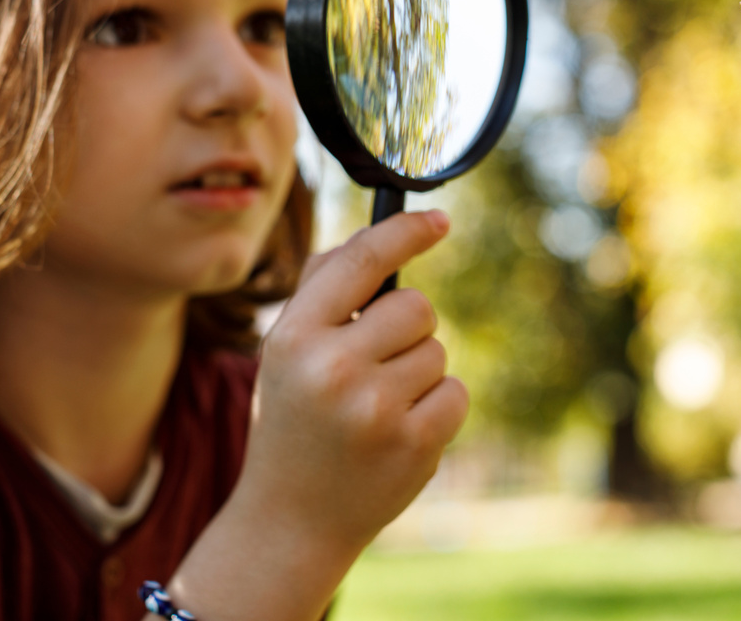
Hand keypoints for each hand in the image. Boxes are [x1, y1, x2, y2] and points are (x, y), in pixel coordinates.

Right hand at [237, 209, 468, 554]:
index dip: (406, 232)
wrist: (291, 520)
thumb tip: (380, 236)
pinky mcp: (413, 444)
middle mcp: (332, 368)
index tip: (439, 220)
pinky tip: (399, 433)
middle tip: (375, 365)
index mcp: (294, 336)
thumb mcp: (285, 351)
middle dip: (407, 330)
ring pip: (437, 352)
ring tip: (377, 408)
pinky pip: (455, 393)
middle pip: (416, 307)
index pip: (361, 262)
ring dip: (419, 373)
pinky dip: (438, 408)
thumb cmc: (293, 419)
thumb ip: (321, 289)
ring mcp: (375, 409)